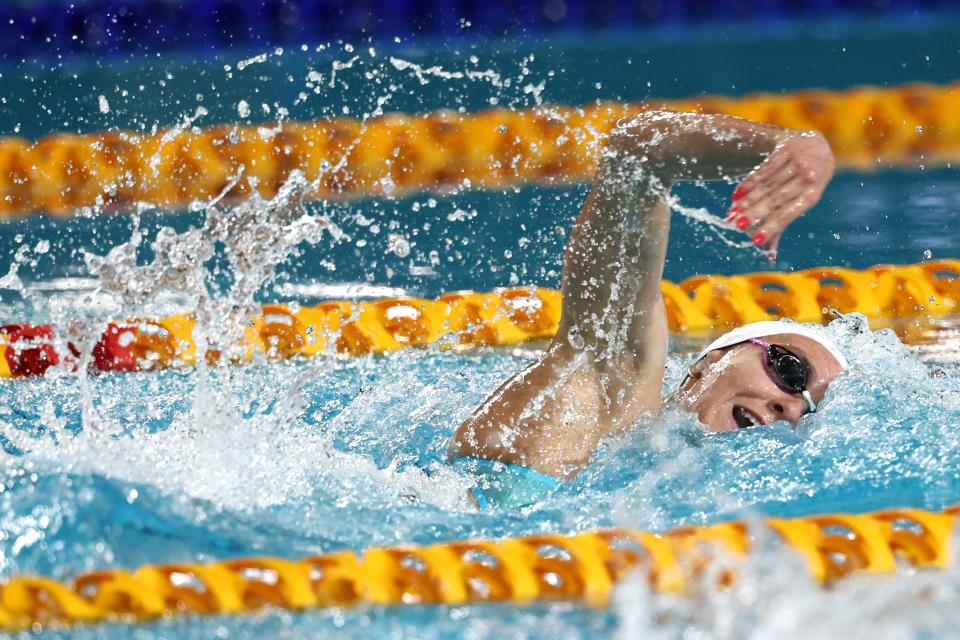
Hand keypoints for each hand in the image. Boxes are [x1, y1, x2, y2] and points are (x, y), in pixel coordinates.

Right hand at [724, 132, 834, 259]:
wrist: (814, 145)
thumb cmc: (803, 184)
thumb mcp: (798, 203)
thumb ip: (781, 227)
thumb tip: (770, 258)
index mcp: (812, 194)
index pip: (789, 213)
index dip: (772, 227)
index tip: (754, 240)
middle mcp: (808, 177)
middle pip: (777, 198)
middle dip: (756, 213)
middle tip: (737, 225)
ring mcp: (797, 161)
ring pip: (768, 184)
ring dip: (749, 200)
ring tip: (733, 213)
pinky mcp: (785, 149)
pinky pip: (765, 168)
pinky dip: (750, 182)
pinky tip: (736, 195)